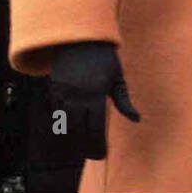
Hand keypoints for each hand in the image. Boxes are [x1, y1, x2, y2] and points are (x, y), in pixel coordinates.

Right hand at [48, 40, 139, 158]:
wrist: (82, 37)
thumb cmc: (105, 58)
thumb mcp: (117, 77)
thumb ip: (124, 101)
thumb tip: (136, 119)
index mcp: (97, 92)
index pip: (96, 127)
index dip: (98, 144)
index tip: (102, 155)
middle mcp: (79, 94)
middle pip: (79, 129)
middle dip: (86, 146)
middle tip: (93, 154)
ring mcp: (65, 92)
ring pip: (66, 124)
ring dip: (73, 138)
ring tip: (82, 147)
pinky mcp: (55, 88)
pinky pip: (57, 112)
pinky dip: (63, 125)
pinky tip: (71, 132)